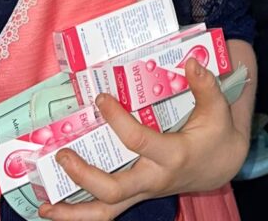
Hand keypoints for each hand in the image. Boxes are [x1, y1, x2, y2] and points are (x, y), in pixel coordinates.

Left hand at [37, 58, 248, 219]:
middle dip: (85, 175)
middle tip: (63, 154)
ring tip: (46, 205)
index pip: (139, 141)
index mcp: (173, 155)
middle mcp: (155, 178)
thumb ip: (204, 86)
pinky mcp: (137, 195)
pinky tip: (55, 209)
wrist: (221, 165)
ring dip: (74, 213)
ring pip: (106, 212)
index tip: (101, 98)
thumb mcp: (217, 108)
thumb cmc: (217, 134)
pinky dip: (80, 214)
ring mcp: (144, 191)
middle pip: (114, 189)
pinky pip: (106, 212)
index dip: (118, 120)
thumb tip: (191, 62)